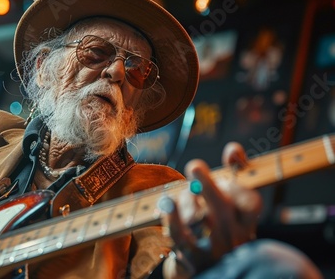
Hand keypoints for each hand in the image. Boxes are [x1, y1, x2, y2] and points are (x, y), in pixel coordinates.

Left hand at [162, 142, 261, 277]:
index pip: (251, 203)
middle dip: (207, 184)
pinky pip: (180, 235)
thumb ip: (234, 172)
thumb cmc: (220, 225)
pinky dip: (172, 217)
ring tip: (183, 193)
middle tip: (194, 167)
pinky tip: (167, 202)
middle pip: (221, 208)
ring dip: (187, 199)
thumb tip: (234, 150)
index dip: (238, 184)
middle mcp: (233, 236)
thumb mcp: (232, 202)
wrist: (210, 267)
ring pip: (198, 218)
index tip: (226, 169)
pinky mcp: (191, 257)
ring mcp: (212, 248)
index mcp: (246, 222)